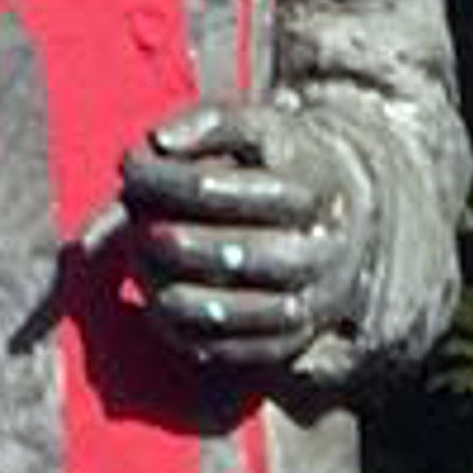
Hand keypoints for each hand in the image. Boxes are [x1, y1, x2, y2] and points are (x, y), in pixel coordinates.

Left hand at [116, 103, 366, 380]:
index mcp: (310, 188)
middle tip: (142, 231)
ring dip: (176, 295)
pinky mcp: (295, 340)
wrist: (342, 214)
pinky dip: (191, 333)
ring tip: (146, 275)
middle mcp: (320, 249)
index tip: (130, 169)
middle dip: (173, 242)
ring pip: (230, 311)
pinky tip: (162, 306)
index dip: (165, 180)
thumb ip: (207, 122)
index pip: (223, 190)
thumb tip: (158, 143)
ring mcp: (311, 299)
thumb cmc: (279, 163)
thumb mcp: (257, 124)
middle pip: (233, 255)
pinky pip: (236, 350)